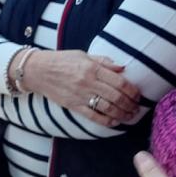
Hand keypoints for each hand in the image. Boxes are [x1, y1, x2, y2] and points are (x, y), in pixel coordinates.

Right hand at [20, 50, 138, 125]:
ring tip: (130, 116)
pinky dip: (107, 121)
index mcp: (92, 68)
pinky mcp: (73, 105)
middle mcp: (88, 82)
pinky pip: (93, 116)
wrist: (37, 70)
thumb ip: (104, 61)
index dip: (133, 90)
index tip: (138, 95)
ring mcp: (80, 95)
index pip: (120, 82)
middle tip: (137, 107)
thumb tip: (123, 68)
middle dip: (130, 104)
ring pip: (108, 108)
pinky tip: (115, 121)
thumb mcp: (83, 55)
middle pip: (116, 96)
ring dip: (122, 114)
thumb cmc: (61, 60)